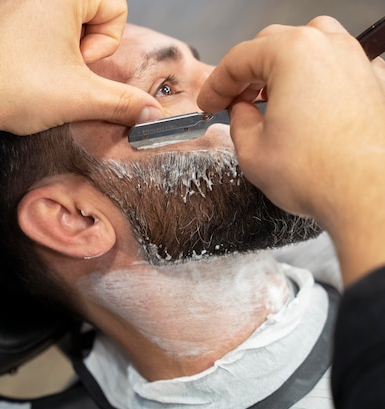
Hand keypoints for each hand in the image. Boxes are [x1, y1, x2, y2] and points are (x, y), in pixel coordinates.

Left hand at [0, 0, 160, 218]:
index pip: (116, 7)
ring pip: (60, 20)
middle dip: (81, 47)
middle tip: (57, 72)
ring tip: (36, 75)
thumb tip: (152, 112)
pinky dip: (35, 48)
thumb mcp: (81, 98)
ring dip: (59, 50)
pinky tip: (18, 71)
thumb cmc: (12, 87)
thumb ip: (125, 103)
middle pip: (89, 11)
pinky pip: (32, 24)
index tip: (77, 64)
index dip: (105, 44)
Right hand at [197, 16, 384, 283]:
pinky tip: (304, 103)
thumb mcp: (251, 150)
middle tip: (231, 101)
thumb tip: (241, 111)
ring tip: (268, 97)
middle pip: (272, 45)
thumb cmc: (318, 173)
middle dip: (247, 73)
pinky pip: (335, 66)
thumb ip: (238, 120)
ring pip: (307, 47)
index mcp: (292, 53)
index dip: (215, 84)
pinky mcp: (373, 82)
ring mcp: (355, 61)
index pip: (238, 59)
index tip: (208, 103)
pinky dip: (314, 77)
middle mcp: (327, 47)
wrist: (368, 195)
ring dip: (281, 68)